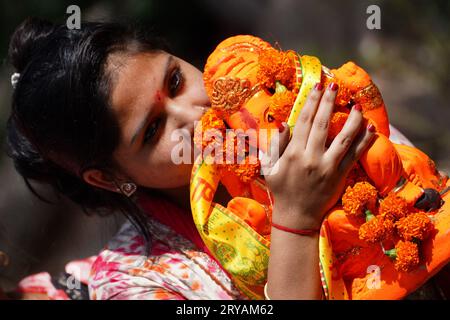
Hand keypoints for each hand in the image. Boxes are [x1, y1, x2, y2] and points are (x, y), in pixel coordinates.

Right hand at [262, 82, 375, 228]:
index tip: (318, 86)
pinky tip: (370, 129)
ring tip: (357, 105)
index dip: (311, 102)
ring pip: (342, 138)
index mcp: (293, 153)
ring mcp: (327, 167)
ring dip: (352, 120)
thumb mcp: (271, 168)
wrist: (297, 216)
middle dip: (329, 102)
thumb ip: (276, 146)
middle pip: (322, 124)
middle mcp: (311, 157)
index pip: (303, 121)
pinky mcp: (340, 176)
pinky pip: (354, 156)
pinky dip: (363, 142)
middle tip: (335, 85)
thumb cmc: (282, 190)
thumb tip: (283, 124)